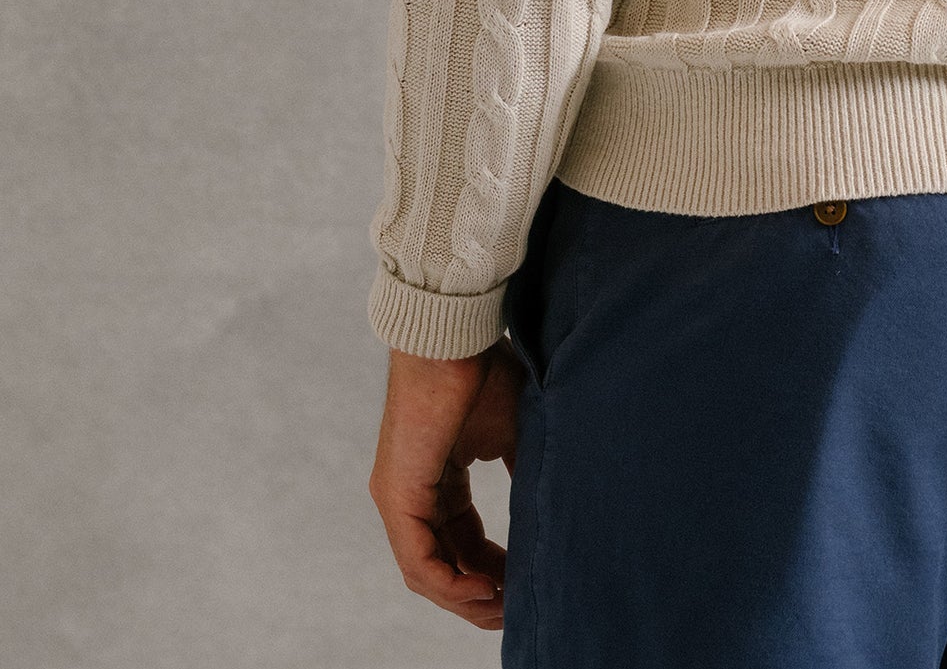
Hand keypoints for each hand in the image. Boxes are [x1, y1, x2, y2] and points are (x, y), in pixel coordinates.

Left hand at [369, 338, 525, 631]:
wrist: (456, 337)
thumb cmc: (482, 371)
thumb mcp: (512, 431)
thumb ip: (521, 470)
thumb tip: (549, 502)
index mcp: (437, 480)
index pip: (461, 541)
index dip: (494, 568)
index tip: (525, 582)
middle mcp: (411, 496)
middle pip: (444, 565)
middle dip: (481, 595)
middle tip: (516, 611)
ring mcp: (399, 499)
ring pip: (428, 573)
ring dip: (467, 598)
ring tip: (503, 608)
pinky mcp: (397, 497)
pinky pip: (419, 561)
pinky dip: (451, 584)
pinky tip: (484, 592)